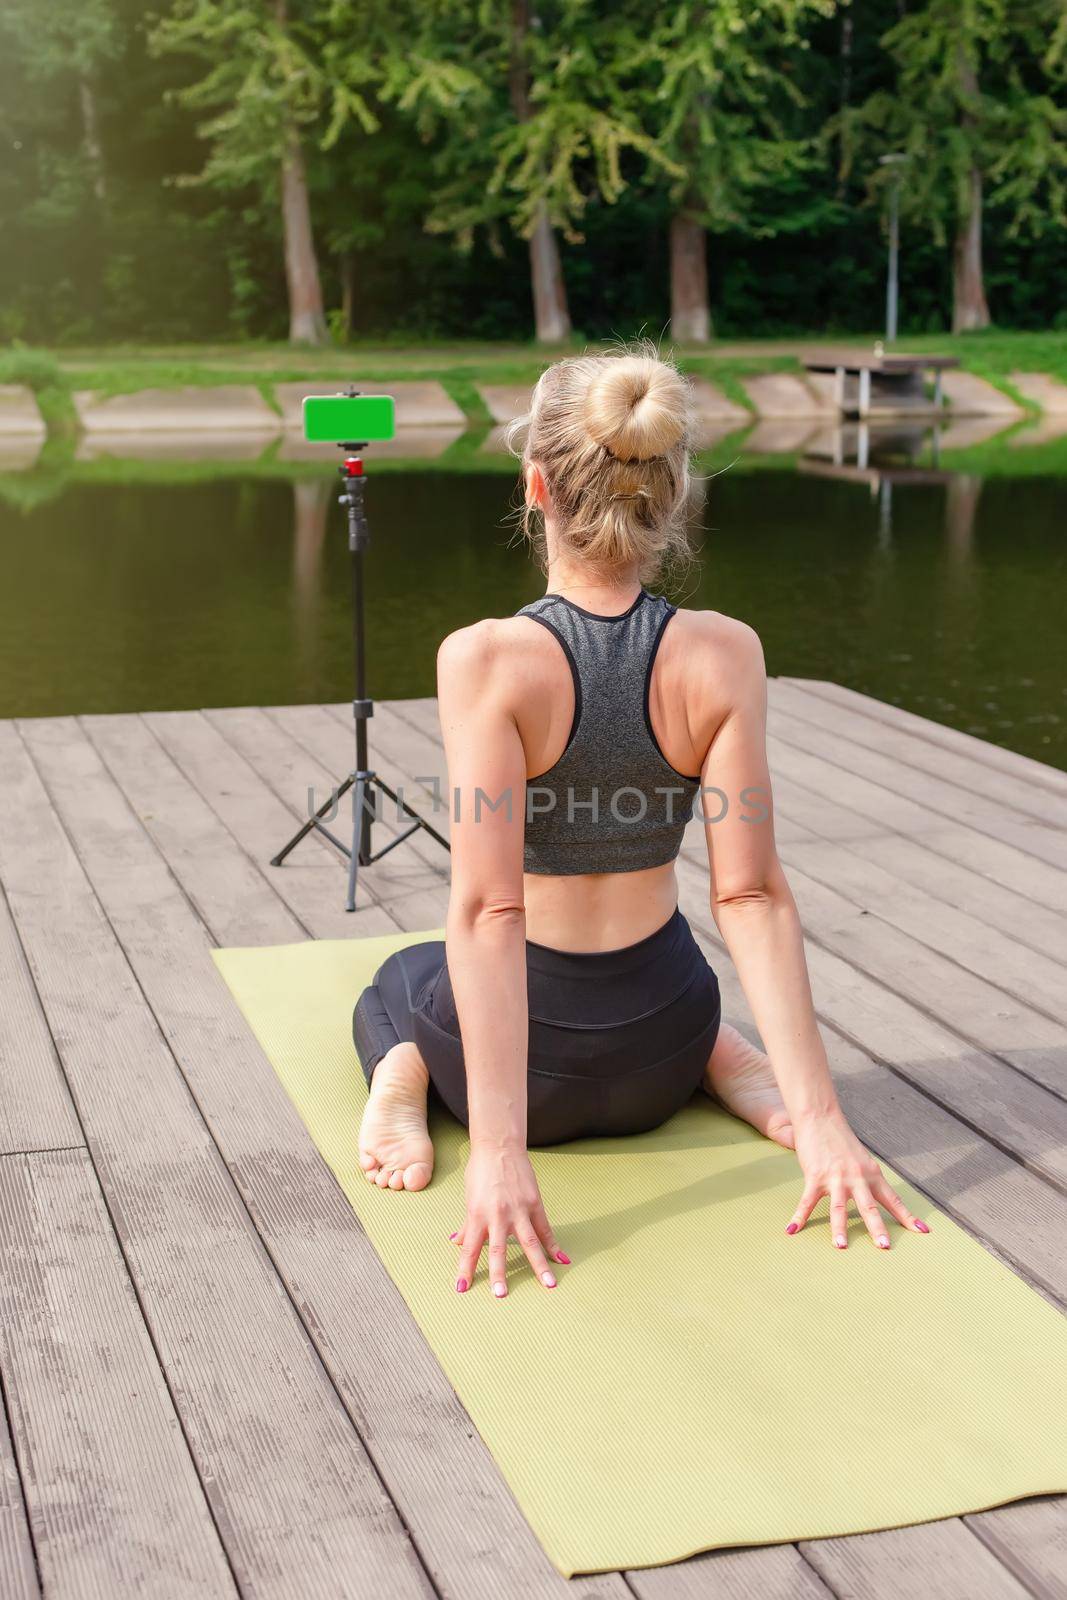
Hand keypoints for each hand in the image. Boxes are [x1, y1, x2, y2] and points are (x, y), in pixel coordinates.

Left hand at [451, 1142, 568, 1296]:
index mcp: (477, 1215)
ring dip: (539, 1265)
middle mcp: (498, 1215)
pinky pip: (545, 1229)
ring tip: (548, 1285)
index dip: (465, 1269)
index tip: (462, 1288)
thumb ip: (467, 1224)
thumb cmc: (481, 1171)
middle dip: (499, 1273)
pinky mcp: (534, 1203)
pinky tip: (562, 1260)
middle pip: (498, 1249)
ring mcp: (519, 1210)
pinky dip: (554, 1246)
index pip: (470, 1248)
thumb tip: (457, 1242)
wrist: (499, 1146)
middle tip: (501, 1295)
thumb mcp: (469, 1198)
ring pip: (529, 1243)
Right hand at [787, 1110, 929, 1248]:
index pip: (893, 1199)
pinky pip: (808, 1201)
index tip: (922, 1232)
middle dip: (876, 1228)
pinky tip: (793, 1229)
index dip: (907, 1216)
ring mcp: (835, 1178)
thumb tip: (874, 1196)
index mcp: (872, 1174)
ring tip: (840, 1246)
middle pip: (869, 1207)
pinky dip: (800, 1216)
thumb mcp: (862, 1159)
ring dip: (839, 1228)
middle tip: (884, 1246)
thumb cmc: (841, 1140)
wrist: (821, 1117)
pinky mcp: (815, 1176)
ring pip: (839, 1208)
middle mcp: (857, 1178)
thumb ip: (867, 1178)